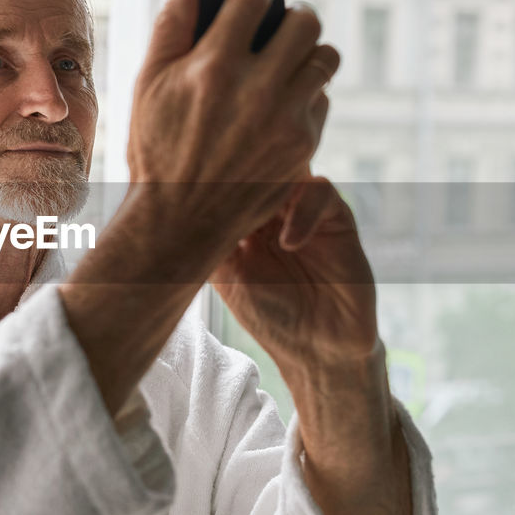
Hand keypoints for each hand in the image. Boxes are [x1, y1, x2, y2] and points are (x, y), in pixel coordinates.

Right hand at [124, 0, 339, 268]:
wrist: (180, 221)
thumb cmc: (157, 149)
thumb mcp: (149, 85)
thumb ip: (170, 26)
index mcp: (214, 66)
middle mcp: (258, 89)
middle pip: (305, 23)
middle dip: (296, 13)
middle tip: (286, 19)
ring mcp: (286, 119)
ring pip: (325, 59)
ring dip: (310, 51)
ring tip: (291, 57)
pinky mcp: (304, 146)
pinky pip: (322, 101)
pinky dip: (309, 94)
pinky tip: (285, 101)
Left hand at [210, 176, 377, 377]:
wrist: (320, 348)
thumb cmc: (270, 316)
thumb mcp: (226, 277)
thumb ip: (208, 239)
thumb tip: (176, 204)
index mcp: (242, 219)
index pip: (226, 179)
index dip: (211, 175)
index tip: (192, 182)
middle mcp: (273, 209)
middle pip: (257, 166)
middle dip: (239, 170)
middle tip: (223, 182)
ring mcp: (304, 210)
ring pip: (288, 169)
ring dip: (270, 186)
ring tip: (256, 220)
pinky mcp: (337, 218)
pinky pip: (320, 192)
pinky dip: (303, 210)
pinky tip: (289, 244)